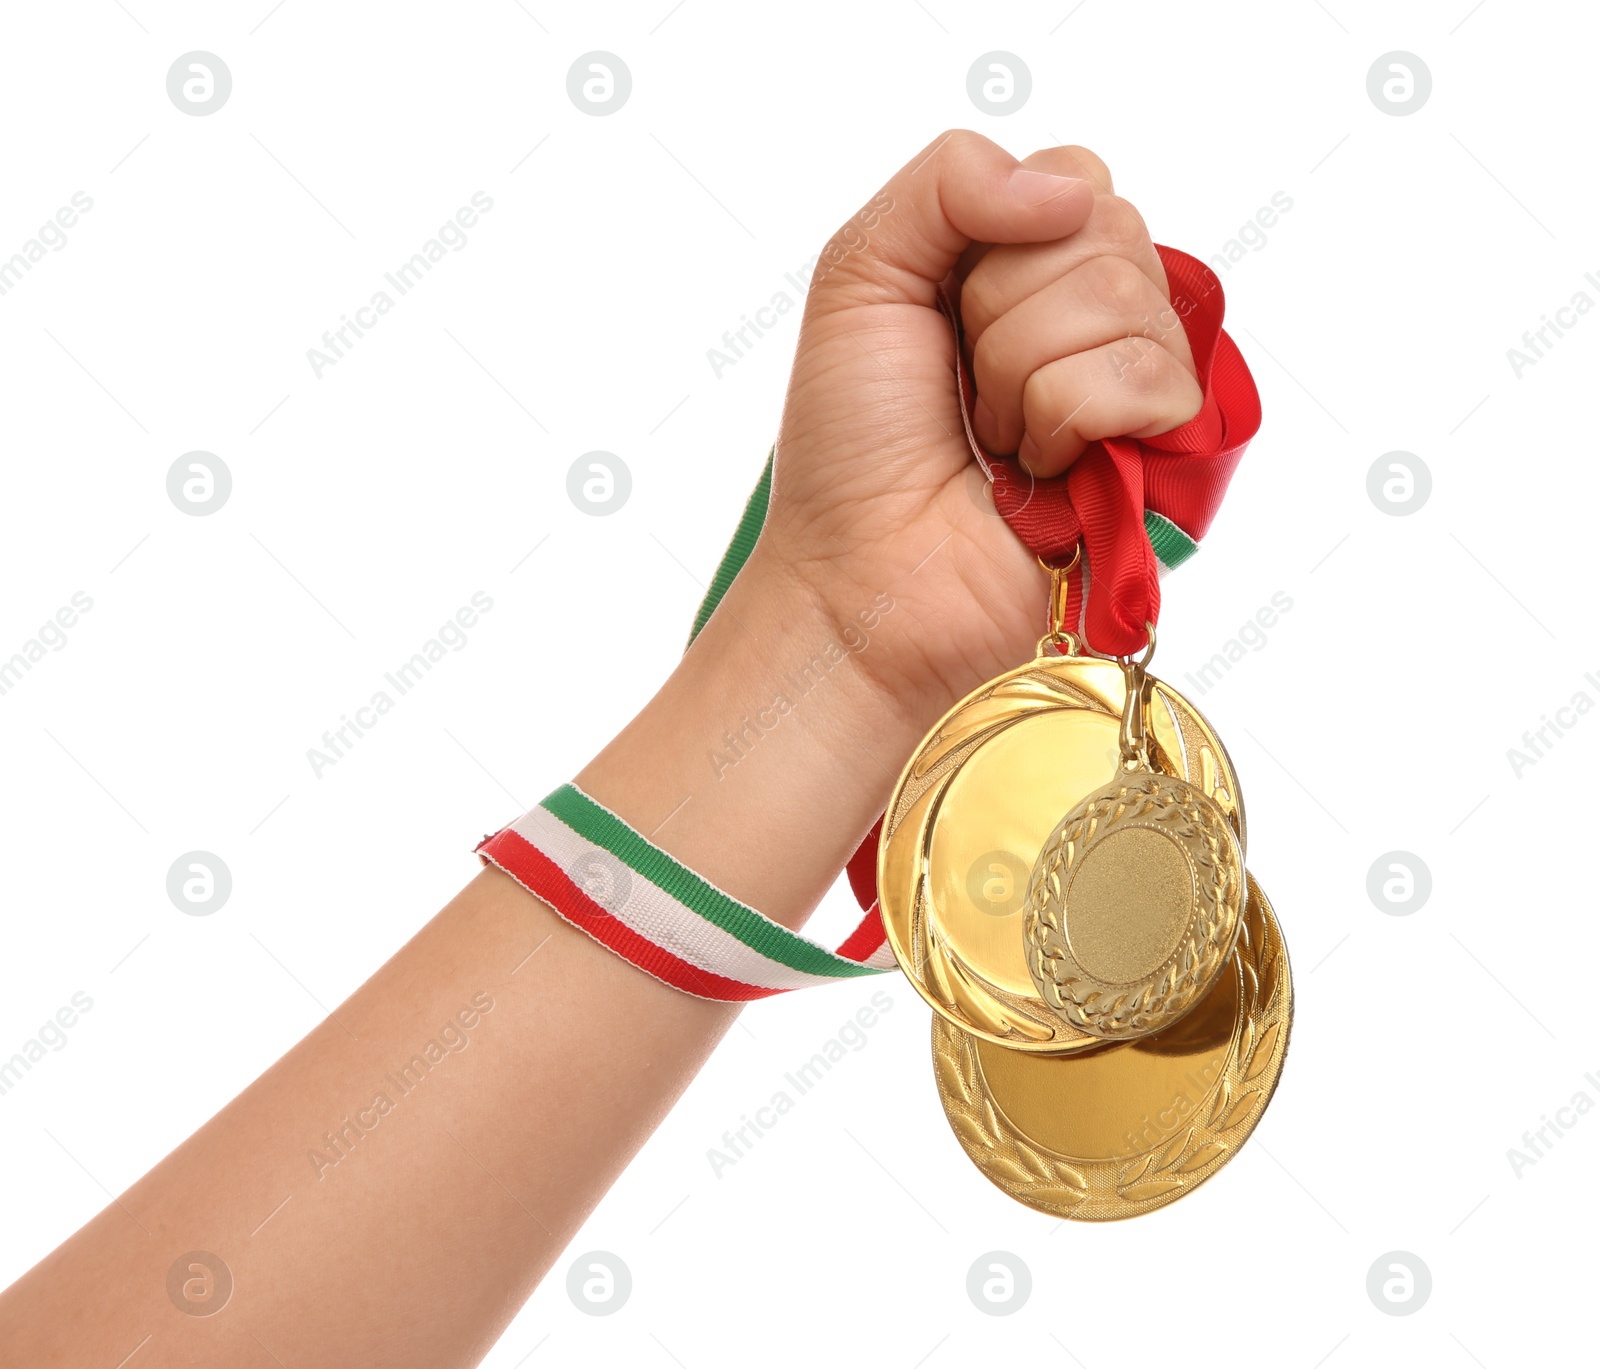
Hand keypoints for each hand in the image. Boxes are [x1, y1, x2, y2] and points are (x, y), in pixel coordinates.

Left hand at [751, 131, 1203, 738]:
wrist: (861, 575)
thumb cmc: (852, 447)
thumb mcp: (860, 276)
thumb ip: (948, 181)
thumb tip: (1069, 188)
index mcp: (1025, 267)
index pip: (1076, 180)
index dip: (999, 240)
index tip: (942, 316)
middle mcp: (1091, 318)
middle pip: (1105, 230)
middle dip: (998, 314)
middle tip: (962, 393)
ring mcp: (1132, 387)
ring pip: (1126, 299)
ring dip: (1024, 378)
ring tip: (994, 441)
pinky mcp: (1161, 456)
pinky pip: (1150, 378)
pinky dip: (1065, 423)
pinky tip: (1036, 472)